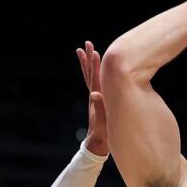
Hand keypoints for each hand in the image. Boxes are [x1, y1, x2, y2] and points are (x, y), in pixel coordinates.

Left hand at [75, 41, 107, 155]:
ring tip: (84, 49)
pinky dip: (92, 73)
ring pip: (91, 76)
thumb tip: (94, 94)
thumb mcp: (102, 122)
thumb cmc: (102, 134)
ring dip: (88, 63)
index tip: (94, 51)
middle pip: (91, 72)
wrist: (98, 143)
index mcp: (97, 97)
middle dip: (89, 58)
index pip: (95, 77)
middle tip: (86, 43)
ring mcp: (95, 96)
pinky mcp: (97, 100)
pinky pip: (93, 82)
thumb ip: (99, 109)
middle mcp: (94, 94)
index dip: (95, 64)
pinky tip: (93, 66)